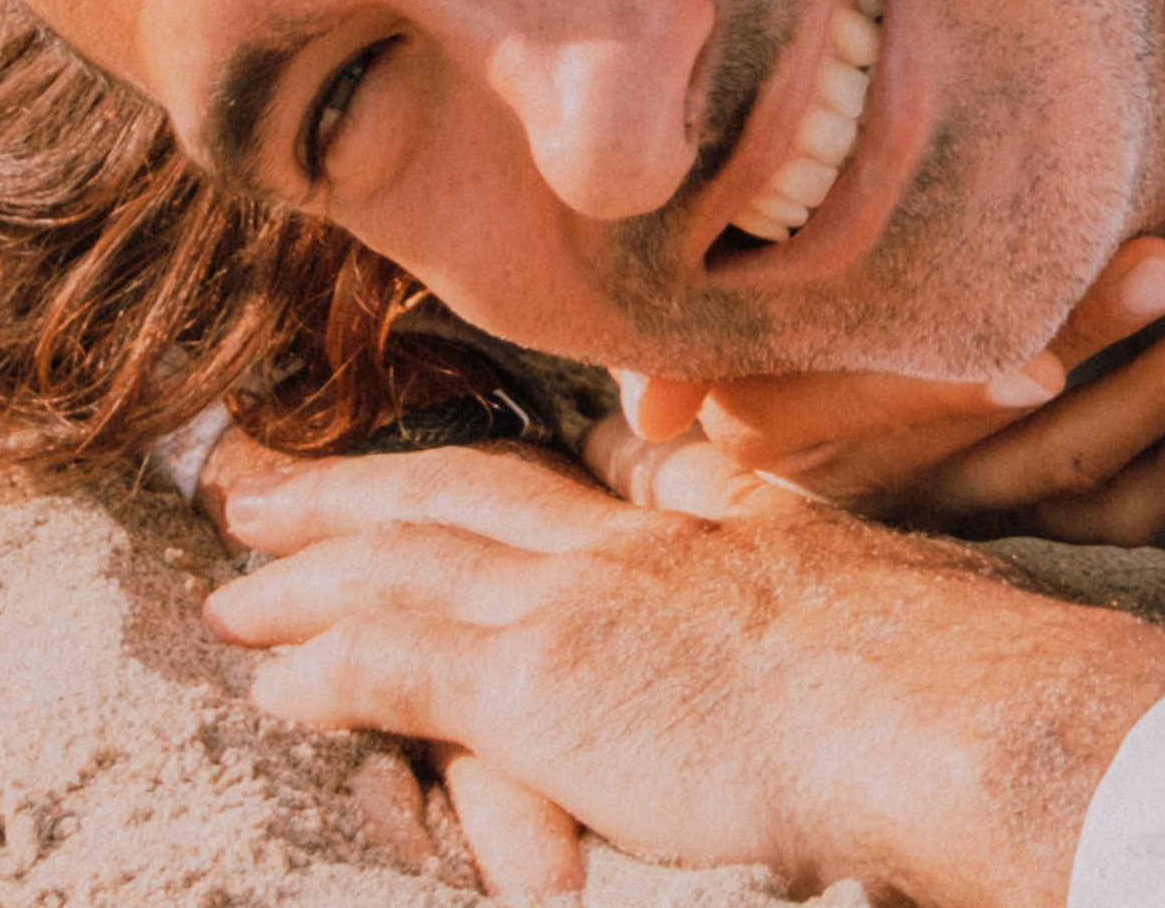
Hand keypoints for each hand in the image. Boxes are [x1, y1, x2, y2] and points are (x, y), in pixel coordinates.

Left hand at [208, 438, 1164, 907]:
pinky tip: (271, 677)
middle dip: (356, 485)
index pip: (558, 470)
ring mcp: (578, 599)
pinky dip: (326, 659)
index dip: (474, 460)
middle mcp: (623, 538)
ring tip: (235, 567)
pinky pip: (401, 657)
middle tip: (263, 477)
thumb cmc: (922, 673)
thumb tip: (764, 580)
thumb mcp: (845, 591)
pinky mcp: (545, 679)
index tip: (418, 461)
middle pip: (460, 485)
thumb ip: (772, 564)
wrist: (929, 704)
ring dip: (310, 561)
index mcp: (693, 520)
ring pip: (409, 556)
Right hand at [600, 235, 1164, 540]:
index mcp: (779, 439)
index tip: (1031, 365)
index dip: (947, 397)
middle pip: (1002, 447)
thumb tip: (655, 388)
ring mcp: (952, 526)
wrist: (699, 538)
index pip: (868, 418)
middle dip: (1100, 357)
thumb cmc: (701, 386)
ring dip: (1164, 407)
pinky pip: (1108, 525)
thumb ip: (677, 345)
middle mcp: (874, 499)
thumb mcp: (671, 359)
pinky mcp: (1012, 541)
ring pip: (1072, 484)